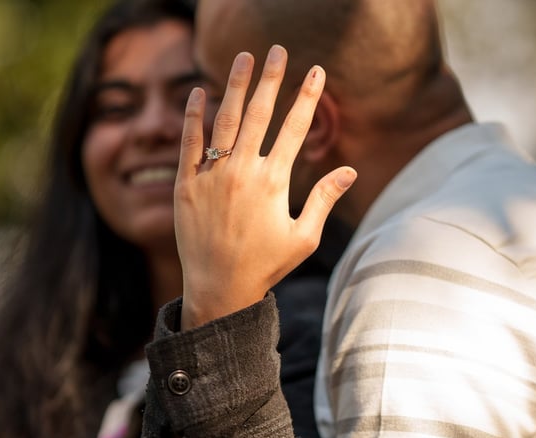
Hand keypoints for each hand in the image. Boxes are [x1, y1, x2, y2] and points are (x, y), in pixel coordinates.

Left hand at [175, 45, 355, 330]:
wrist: (219, 289)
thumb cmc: (265, 265)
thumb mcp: (303, 237)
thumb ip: (323, 199)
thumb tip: (349, 170)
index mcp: (274, 182)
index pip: (295, 128)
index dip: (308, 98)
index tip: (316, 71)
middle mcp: (242, 172)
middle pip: (260, 114)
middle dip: (272, 79)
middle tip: (278, 50)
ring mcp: (211, 176)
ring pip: (225, 120)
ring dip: (234, 85)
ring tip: (243, 57)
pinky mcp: (185, 185)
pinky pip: (189, 143)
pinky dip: (193, 116)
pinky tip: (197, 91)